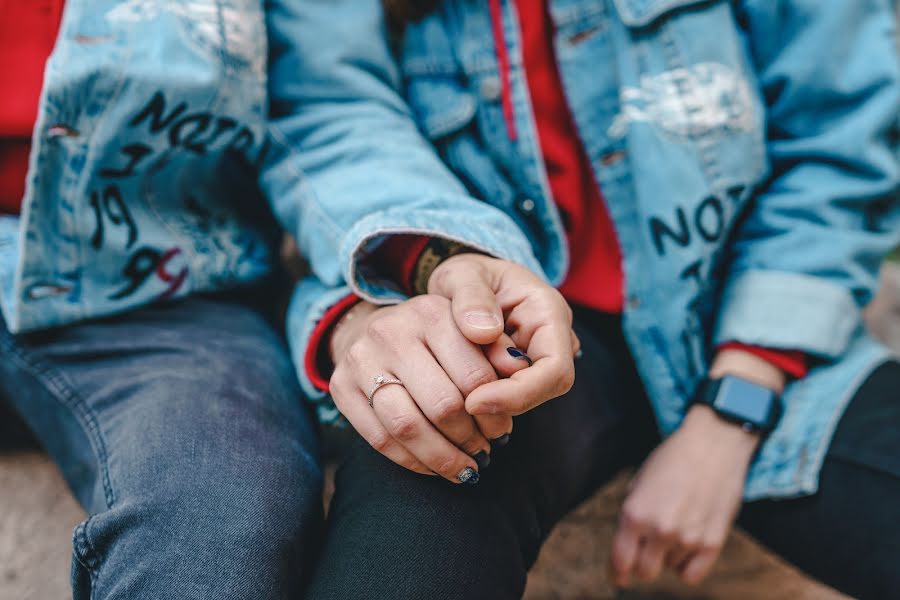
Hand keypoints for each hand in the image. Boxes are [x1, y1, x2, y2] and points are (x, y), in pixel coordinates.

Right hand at [328, 296, 529, 482]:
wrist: (373, 328)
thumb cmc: (436, 337)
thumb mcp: (468, 328)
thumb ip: (497, 347)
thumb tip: (521, 369)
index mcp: (432, 312)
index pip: (475, 377)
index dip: (495, 413)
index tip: (504, 429)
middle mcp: (392, 331)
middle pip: (443, 405)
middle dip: (471, 438)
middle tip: (486, 451)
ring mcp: (362, 359)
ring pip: (408, 427)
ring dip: (443, 457)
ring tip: (466, 468)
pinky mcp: (342, 386)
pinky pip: (380, 439)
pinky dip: (413, 462)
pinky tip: (435, 468)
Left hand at [427, 254, 577, 419]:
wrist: (466, 284)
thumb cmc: (466, 277)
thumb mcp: (460, 275)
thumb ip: (471, 296)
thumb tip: (485, 332)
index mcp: (549, 311)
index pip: (554, 370)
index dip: (518, 394)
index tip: (472, 401)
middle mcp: (554, 340)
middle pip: (542, 390)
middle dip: (499, 399)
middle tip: (457, 401)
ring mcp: (541, 360)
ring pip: (523, 398)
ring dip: (488, 398)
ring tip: (452, 379)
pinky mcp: (523, 375)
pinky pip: (507, 398)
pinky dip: (483, 398)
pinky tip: (457, 388)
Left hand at [609, 348, 782, 586]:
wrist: (714, 443)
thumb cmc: (673, 457)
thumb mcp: (639, 480)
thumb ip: (632, 512)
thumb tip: (628, 541)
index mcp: (635, 514)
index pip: (620, 561)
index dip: (616, 573)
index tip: (617, 576)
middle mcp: (659, 531)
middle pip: (645, 572)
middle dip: (642, 564)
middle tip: (647, 550)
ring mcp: (688, 539)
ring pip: (670, 567)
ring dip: (668, 555)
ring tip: (676, 525)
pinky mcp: (713, 542)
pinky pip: (692, 575)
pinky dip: (687, 567)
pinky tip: (687, 548)